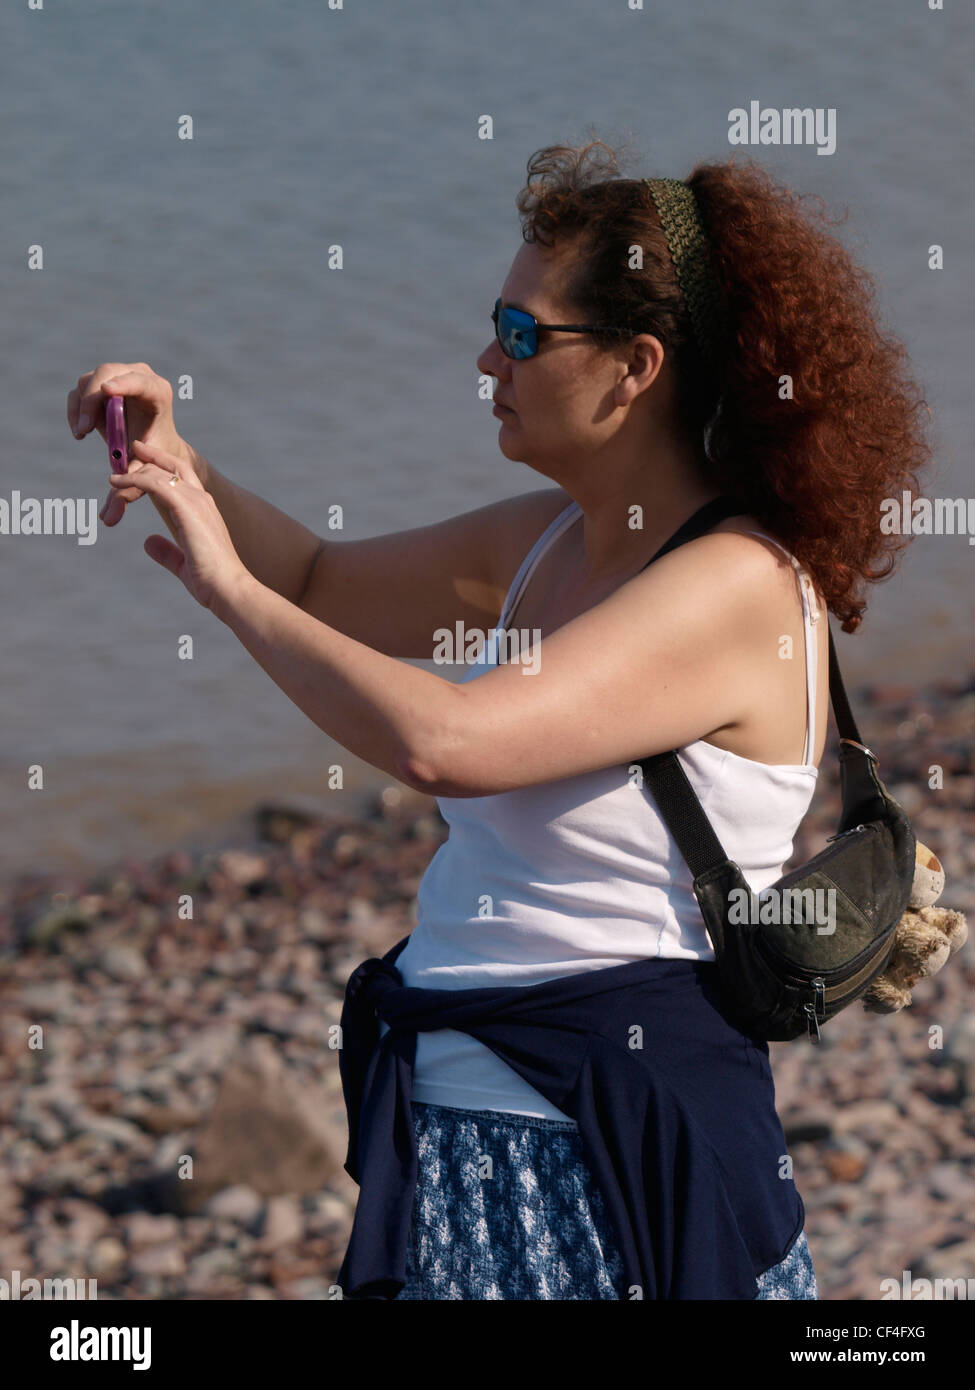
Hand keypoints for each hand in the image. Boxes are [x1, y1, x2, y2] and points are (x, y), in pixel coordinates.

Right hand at [67, 361, 200, 525]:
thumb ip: (128, 492)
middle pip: (107, 373)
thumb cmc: (154, 459)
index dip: (125, 383)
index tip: (107, 392)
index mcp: (157, 393)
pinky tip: (81, 432)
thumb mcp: (144, 474)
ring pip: (89, 382)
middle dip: (92, 401)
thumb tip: (108, 520)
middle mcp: (139, 377)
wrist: (152, 449)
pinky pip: (79, 391)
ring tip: (83, 434)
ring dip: (81, 408)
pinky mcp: (101, 384)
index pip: (140, 380)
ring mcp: (118, 377)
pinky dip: (75, 409)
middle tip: (83, 429)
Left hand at [109, 438, 248, 613]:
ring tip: (113, 478)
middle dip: (151, 456)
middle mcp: (202, 500)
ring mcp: (196, 501)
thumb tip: (148, 542)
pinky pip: (154, 484)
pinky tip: (116, 484)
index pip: (183, 477)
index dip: (163, 464)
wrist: (229, 588)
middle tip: (131, 449)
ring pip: (159, 473)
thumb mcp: (184, 564)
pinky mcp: (187, 507)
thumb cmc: (212, 580)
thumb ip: (167, 551)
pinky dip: (134, 480)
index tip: (143, 458)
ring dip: (134, 473)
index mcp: (204, 510)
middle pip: (173, 466)